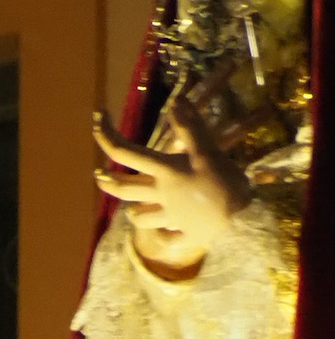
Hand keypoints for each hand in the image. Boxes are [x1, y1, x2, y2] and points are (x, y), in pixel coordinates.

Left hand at [93, 102, 249, 273]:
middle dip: (107, 181)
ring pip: (139, 216)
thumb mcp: (207, 152)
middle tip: (98, 174)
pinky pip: (168, 236)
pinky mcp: (185, 232)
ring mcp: (170, 215)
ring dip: (132, 209)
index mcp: (164, 171)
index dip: (106, 136)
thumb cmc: (224, 186)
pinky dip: (164, 234)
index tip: (97, 119)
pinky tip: (166, 233)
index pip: (125, 152)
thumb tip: (175, 101)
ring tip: (129, 207)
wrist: (240, 224)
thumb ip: (190, 128)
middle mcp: (161, 194)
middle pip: (123, 189)